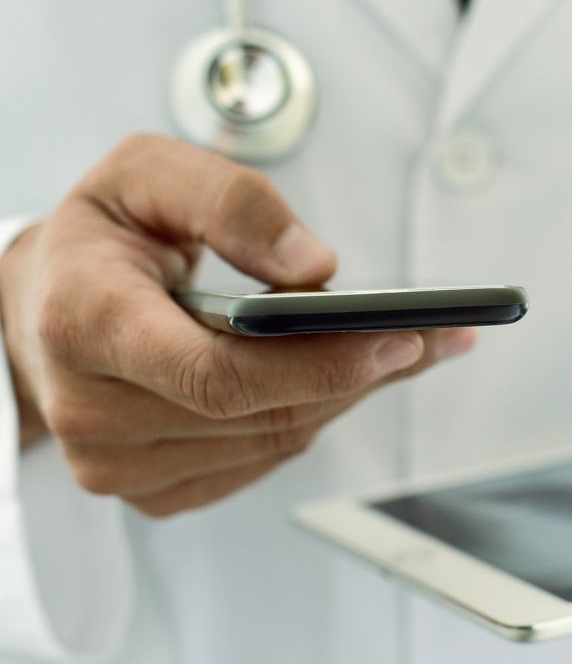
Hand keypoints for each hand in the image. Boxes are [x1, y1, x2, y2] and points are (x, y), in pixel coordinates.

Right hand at [0, 134, 474, 516]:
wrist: (39, 303)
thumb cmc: (102, 233)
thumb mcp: (149, 173)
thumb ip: (232, 202)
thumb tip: (315, 267)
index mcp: (84, 323)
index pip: (214, 373)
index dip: (316, 364)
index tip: (398, 336)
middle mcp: (91, 411)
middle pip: (258, 411)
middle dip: (360, 371)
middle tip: (440, 334)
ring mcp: (116, 465)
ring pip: (272, 440)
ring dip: (348, 394)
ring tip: (413, 346)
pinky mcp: (150, 490)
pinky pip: (260, 460)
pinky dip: (315, 415)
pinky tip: (352, 376)